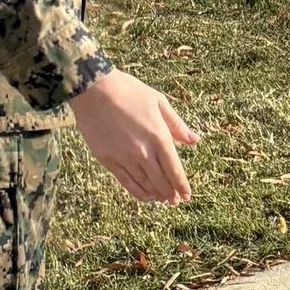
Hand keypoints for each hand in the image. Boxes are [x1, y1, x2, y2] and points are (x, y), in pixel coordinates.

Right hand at [70, 67, 199, 204]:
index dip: (182, 185)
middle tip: (175, 200)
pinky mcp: (108, 160)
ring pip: (145, 185)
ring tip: (162, 199)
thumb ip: (177, 125)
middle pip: (161, 181)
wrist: (94, 89)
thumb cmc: (129, 91)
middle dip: (170, 193)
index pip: (175, 170)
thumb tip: (195, 140)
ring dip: (156, 195)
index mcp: (159, 137)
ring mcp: (124, 157)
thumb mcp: (158, 102)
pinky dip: (138, 192)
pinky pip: (126, 182)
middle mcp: (143, 151)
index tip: (187, 195)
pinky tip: (144, 197)